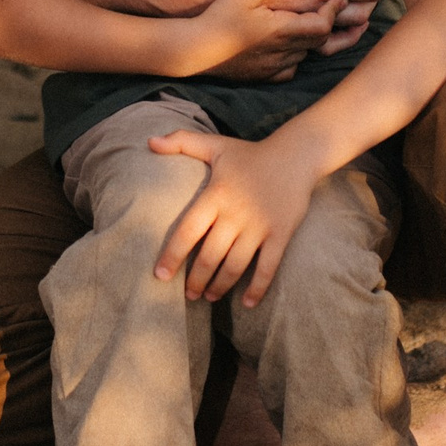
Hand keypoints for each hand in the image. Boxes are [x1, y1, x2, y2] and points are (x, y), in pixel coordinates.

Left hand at [147, 129, 321, 306]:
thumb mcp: (215, 144)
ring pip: (235, 265)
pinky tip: (246, 303)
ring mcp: (260, 225)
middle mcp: (236, 213)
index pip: (187, 230)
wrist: (296, 155)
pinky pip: (267, 268)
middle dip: (195, 280)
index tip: (159, 276)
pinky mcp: (281, 234)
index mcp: (216, 194)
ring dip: (219, 286)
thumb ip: (182, 141)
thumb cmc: (250, 154)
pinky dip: (257, 288)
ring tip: (208, 296)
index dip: (172, 255)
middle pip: (210, 255)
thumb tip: (149, 141)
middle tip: (186, 295)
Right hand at [191, 0, 341, 80]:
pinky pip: (290, 68)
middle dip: (332, 24)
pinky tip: (291, 46)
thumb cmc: (218, 18)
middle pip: (321, 40)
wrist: (194, 52)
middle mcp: (285, 52)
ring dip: (314, 40)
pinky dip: (295, 56)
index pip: (324, 24)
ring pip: (306, 54)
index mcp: (284, 30)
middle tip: (341, 10)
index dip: (335, 10)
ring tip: (320, 24)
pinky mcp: (264, 76)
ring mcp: (275, 67)